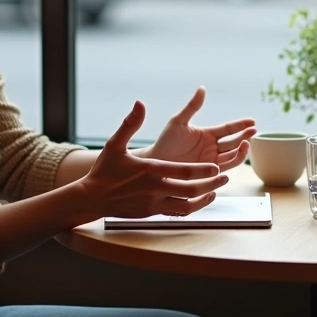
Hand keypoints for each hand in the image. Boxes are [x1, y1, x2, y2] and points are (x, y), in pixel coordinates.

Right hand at [79, 100, 228, 218]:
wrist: (92, 198)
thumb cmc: (105, 170)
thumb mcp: (115, 144)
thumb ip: (130, 124)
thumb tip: (140, 103)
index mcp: (150, 170)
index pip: (183, 172)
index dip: (202, 171)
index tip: (217, 167)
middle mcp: (155, 189)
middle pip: (190, 190)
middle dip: (210, 184)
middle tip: (224, 176)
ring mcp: (154, 204)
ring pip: (187, 205)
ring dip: (205, 197)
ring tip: (216, 189)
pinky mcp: (152, 213)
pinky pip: (179, 212)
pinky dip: (193, 207)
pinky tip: (200, 200)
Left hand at [140, 87, 256, 171]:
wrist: (155, 164)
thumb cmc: (165, 142)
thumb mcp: (178, 122)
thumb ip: (192, 107)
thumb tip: (202, 88)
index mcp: (207, 134)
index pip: (228, 129)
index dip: (240, 125)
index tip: (252, 121)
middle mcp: (212, 148)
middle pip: (234, 142)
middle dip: (245, 137)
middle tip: (252, 131)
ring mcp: (211, 161)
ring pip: (232, 156)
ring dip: (241, 150)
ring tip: (246, 143)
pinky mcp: (209, 174)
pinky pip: (226, 169)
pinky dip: (234, 163)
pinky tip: (238, 156)